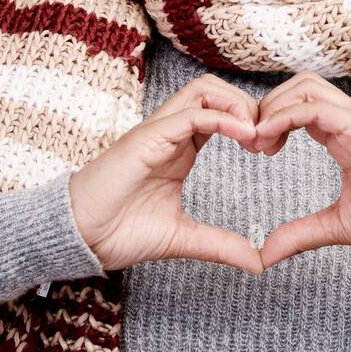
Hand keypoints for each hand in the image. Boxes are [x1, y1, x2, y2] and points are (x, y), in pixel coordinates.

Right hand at [67, 75, 263, 273]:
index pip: (221, 111)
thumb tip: (257, 262)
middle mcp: (171, 132)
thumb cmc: (120, 232)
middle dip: (249, 105)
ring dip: (237, 105)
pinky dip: (222, 118)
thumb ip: (220, 245)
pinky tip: (243, 135)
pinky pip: (191, 113)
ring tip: (255, 136)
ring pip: (204, 89)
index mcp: (181, 148)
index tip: (269, 149)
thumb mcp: (183, 238)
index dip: (250, 121)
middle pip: (216, 89)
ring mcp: (158, 131)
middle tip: (267, 140)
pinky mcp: (148, 137)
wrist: (81, 237)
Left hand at [250, 71, 350, 267]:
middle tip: (252, 142)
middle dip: (268, 106)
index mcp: (344, 135)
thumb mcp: (338, 225)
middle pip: (298, 86)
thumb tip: (265, 254)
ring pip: (304, 86)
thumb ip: (301, 234)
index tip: (256, 150)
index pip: (300, 106)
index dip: (272, 121)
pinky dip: (284, 116)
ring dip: (273, 107)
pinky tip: (268, 138)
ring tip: (258, 141)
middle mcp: (349, 119)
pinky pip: (313, 106)